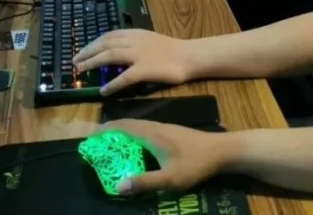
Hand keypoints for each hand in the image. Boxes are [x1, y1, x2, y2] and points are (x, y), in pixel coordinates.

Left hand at [74, 29, 193, 95]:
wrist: (189, 56)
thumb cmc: (171, 50)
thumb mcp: (149, 40)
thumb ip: (134, 43)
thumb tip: (116, 51)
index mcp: (135, 34)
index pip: (109, 35)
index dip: (93, 42)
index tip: (83, 49)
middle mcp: (134, 41)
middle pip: (105, 44)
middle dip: (88, 52)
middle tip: (75, 61)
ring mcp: (138, 55)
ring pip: (110, 56)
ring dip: (93, 62)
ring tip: (81, 70)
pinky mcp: (144, 70)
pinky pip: (123, 77)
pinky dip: (112, 84)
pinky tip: (103, 91)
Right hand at [90, 120, 228, 195]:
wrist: (222, 151)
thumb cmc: (195, 164)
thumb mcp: (170, 179)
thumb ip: (144, 182)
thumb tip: (118, 186)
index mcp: (152, 134)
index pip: (123, 126)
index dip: (106, 130)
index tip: (90, 137)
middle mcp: (156, 127)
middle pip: (128, 124)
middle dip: (111, 131)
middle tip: (96, 143)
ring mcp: (165, 128)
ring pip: (138, 126)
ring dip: (123, 132)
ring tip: (111, 145)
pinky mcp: (172, 133)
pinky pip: (146, 130)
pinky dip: (134, 135)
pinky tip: (136, 147)